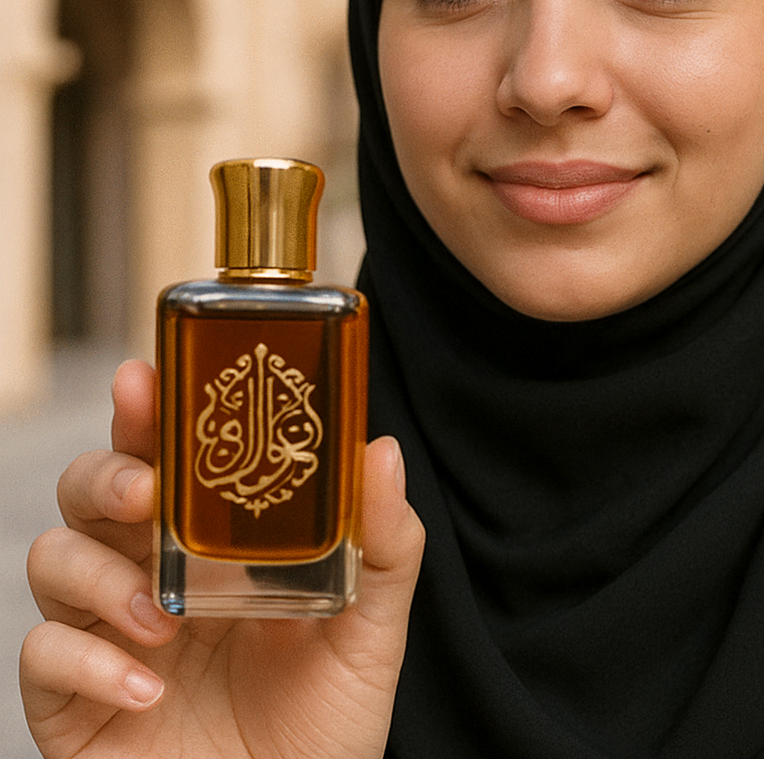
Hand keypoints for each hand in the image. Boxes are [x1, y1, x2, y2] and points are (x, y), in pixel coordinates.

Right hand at [20, 360, 424, 758]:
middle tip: (146, 493)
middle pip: (90, 487)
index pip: (166, 454)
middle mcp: (152, 573)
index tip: (145, 379)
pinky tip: (144, 690)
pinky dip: (84, 661)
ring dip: (95, 573)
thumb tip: (379, 449)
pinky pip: (39, 654)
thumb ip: (384, 544)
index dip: (146, 411)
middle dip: (106, 474)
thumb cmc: (325, 723)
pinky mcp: (74, 699)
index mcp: (214, 542)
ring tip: (160, 619)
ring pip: (50, 556)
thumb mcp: (371, 630)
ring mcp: (108, 632)